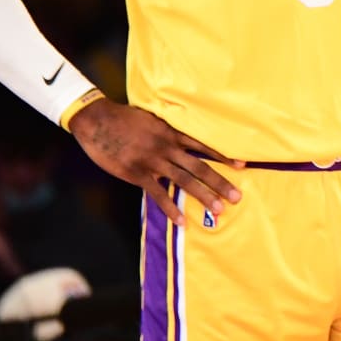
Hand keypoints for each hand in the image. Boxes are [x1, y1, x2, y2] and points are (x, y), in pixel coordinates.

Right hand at [71, 98, 240, 226]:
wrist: (97, 120)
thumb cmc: (124, 118)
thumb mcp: (152, 118)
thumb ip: (168, 130)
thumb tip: (181, 137)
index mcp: (172, 133)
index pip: (203, 146)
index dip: (223, 157)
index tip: (242, 166)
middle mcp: (167, 147)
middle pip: (199, 167)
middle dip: (220, 183)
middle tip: (237, 197)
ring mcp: (153, 162)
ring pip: (184, 181)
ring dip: (203, 197)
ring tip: (218, 210)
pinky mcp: (137, 174)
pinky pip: (158, 194)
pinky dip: (170, 209)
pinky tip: (182, 222)